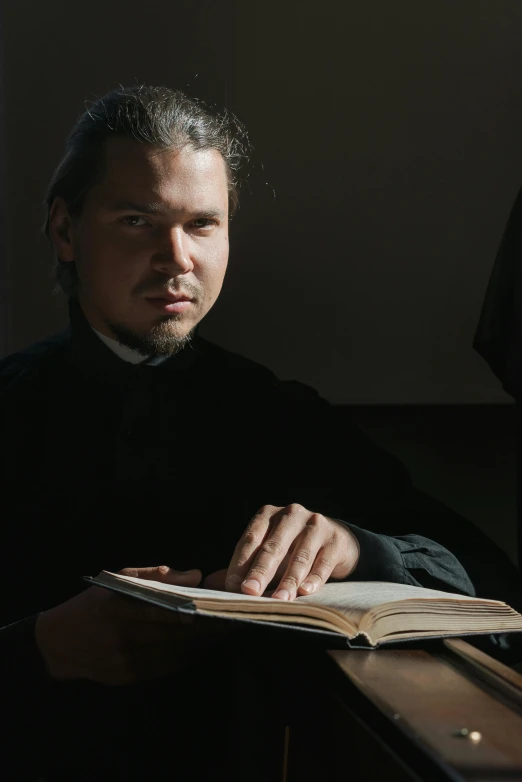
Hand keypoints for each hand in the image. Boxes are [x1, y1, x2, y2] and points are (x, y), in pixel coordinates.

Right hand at [35, 566, 217, 684]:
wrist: (59, 643)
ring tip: (224, 629)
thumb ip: (157, 575)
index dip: (199, 610)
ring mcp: (128, 662)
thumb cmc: (93, 603)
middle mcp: (125, 638)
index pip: (168, 611)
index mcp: (121, 609)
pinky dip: (189, 655)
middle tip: (234, 616)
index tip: (222, 603)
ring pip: (178, 653)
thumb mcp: (119, 578)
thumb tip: (195, 575)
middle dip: (209, 626)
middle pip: (178, 634)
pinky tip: (202, 644)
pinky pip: (170, 667)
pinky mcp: (131, 677)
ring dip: (204, 643)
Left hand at [222, 504, 359, 599]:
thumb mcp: (267, 554)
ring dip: (288, 580)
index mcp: (267, 515)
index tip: (231, 586)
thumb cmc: (292, 549)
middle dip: (260, 571)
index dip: (240, 563)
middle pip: (272, 546)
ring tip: (280, 599)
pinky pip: (322, 561)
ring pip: (299, 555)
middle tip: (249, 592)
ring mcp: (315, 525)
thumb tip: (210, 584)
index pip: (250, 539)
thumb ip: (242, 567)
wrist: (335, 541)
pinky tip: (306, 591)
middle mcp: (291, 514)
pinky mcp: (335, 539)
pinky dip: (314, 578)